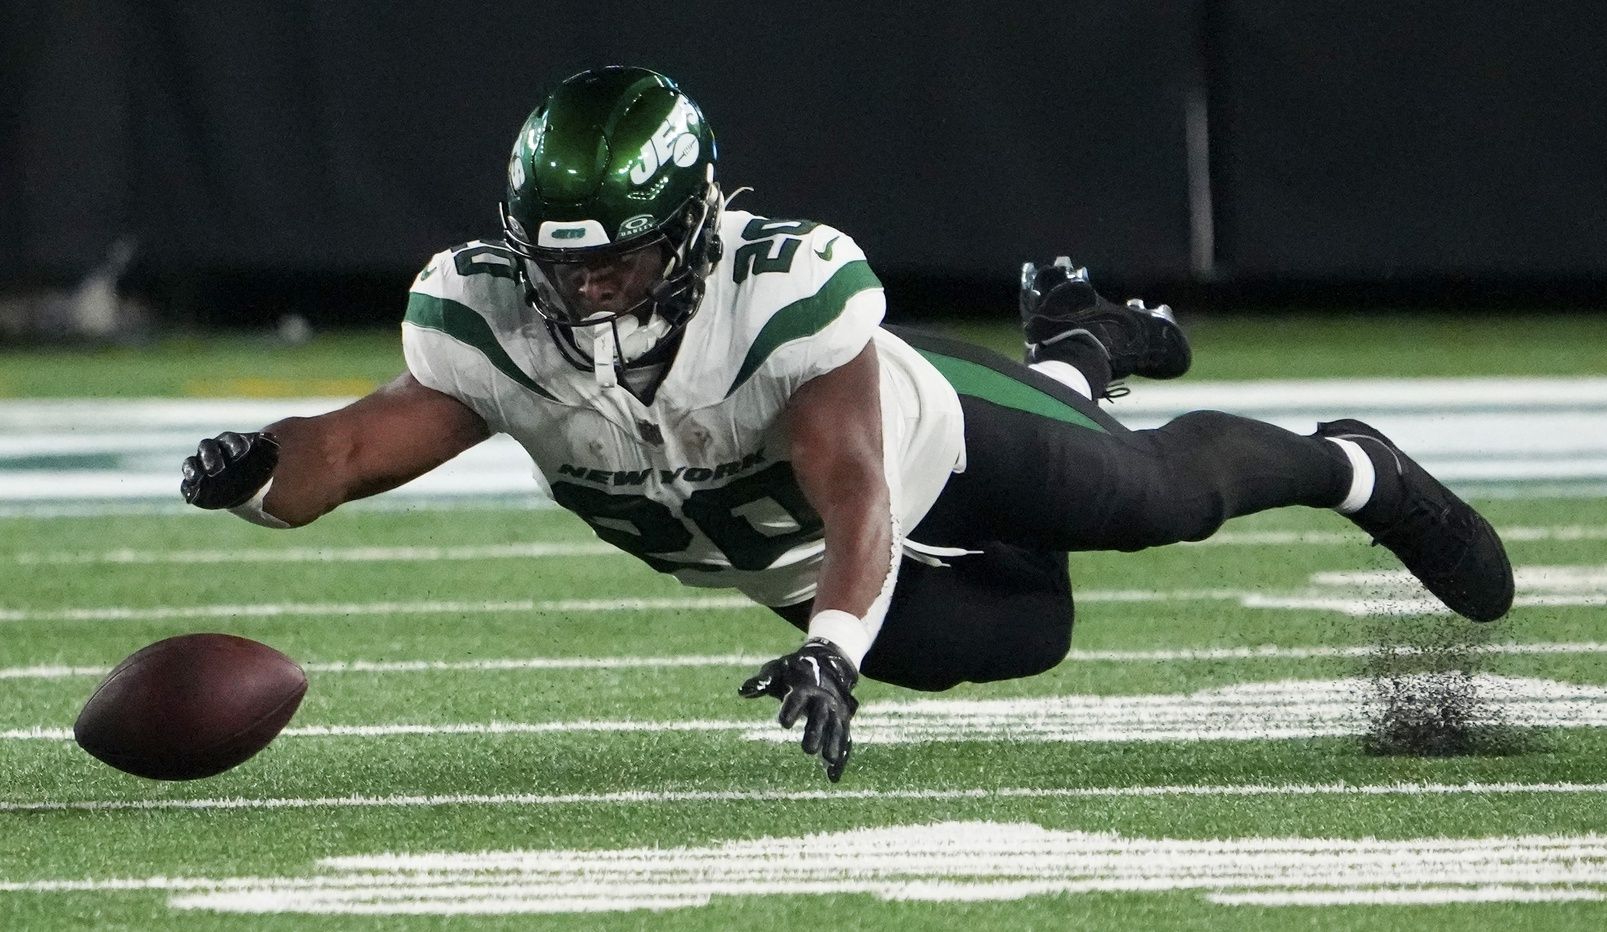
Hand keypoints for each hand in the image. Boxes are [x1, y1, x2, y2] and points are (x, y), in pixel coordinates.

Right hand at [180, 431, 279, 508]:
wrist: (248, 488)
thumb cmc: (257, 469)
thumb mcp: (268, 458)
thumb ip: (269, 447)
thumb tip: (269, 436)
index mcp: (231, 442)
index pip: (230, 440)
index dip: (235, 446)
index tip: (241, 455)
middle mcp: (212, 451)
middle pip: (206, 447)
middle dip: (210, 457)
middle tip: (215, 470)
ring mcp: (201, 466)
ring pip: (191, 463)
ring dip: (193, 471)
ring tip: (197, 479)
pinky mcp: (195, 483)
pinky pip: (186, 484)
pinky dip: (188, 488)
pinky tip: (190, 494)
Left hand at [739, 637, 858, 781]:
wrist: (828, 662)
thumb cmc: (795, 669)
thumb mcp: (778, 670)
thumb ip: (762, 682)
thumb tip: (742, 691)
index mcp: (804, 687)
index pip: (797, 698)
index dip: (790, 709)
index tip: (783, 722)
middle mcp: (822, 699)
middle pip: (820, 717)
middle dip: (815, 732)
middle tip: (808, 750)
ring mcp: (835, 711)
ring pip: (836, 729)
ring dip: (833, 744)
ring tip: (828, 761)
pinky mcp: (843, 721)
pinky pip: (844, 740)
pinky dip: (841, 758)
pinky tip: (833, 777)